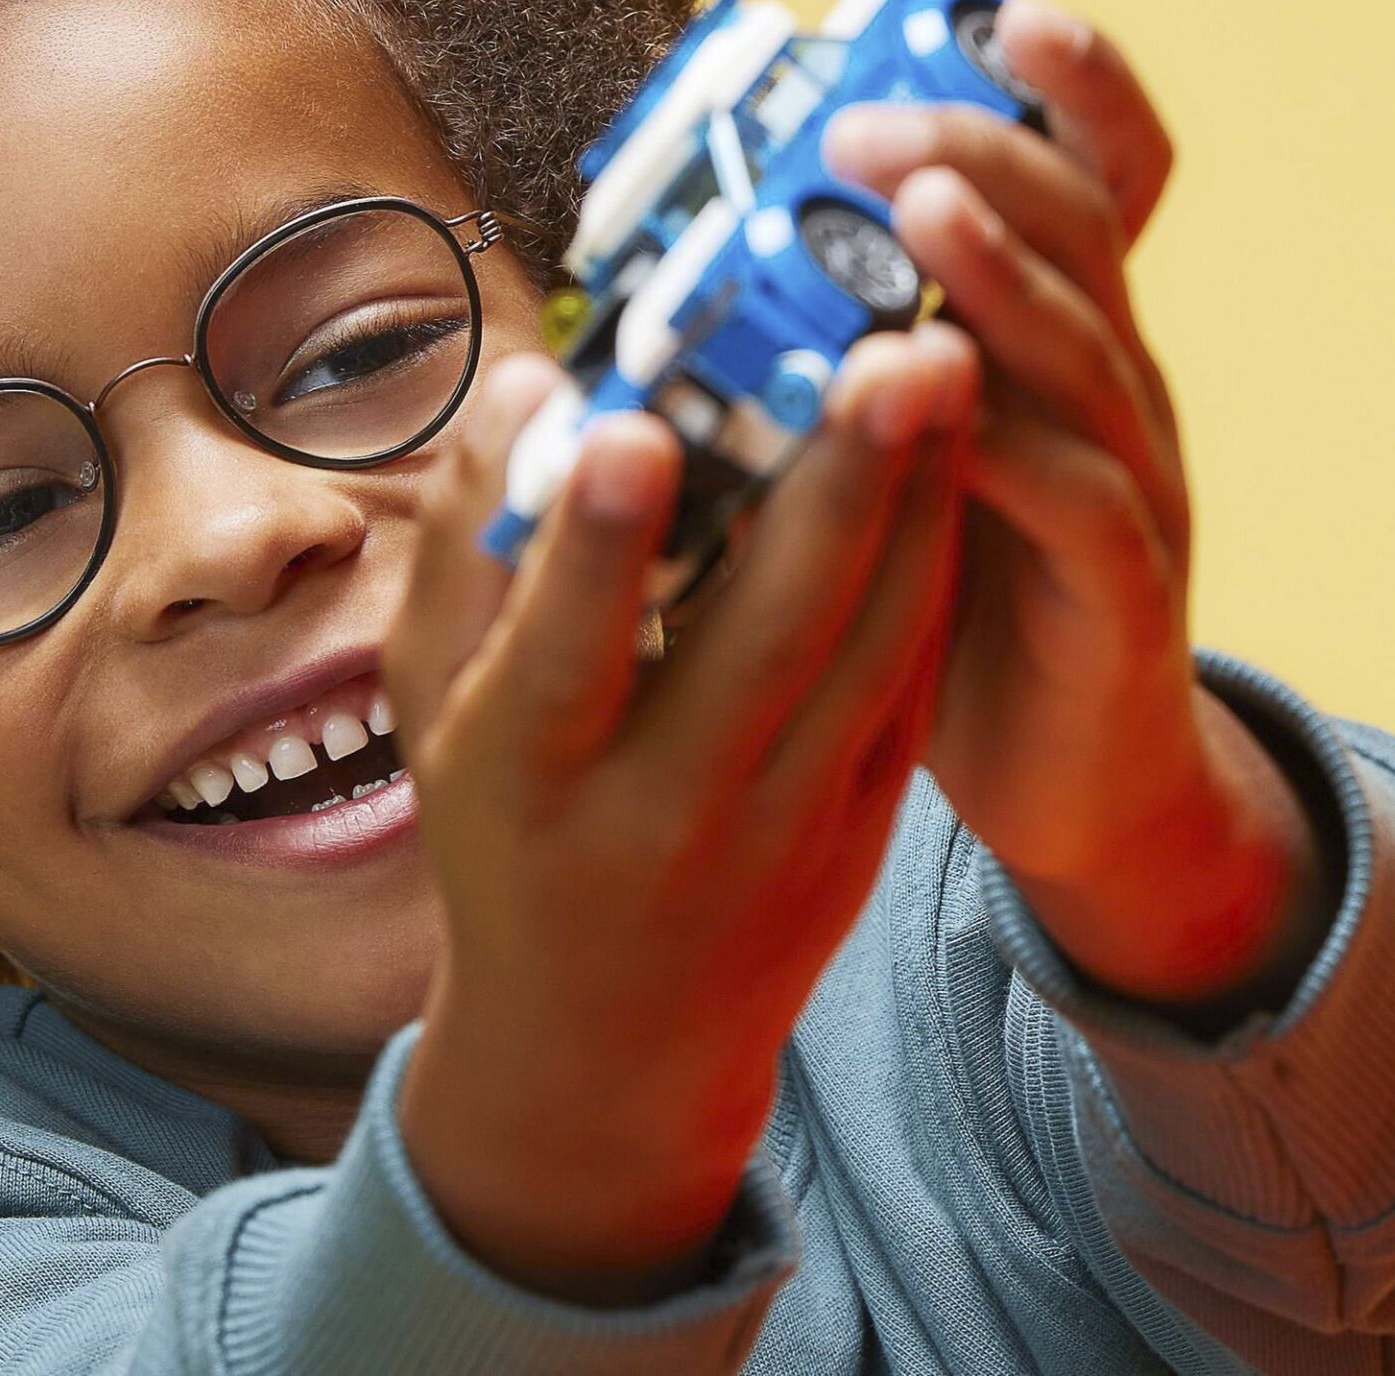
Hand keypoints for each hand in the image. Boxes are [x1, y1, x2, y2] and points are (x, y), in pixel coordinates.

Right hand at [384, 327, 974, 1304]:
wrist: (610, 1045)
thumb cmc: (504, 834)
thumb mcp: (437, 710)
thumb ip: (470, 550)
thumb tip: (529, 382)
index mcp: (526, 777)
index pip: (562, 656)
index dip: (597, 545)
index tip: (637, 427)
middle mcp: (663, 809)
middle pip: (766, 639)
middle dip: (835, 486)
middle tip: (891, 349)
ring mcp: (781, 827)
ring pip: (870, 651)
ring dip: (919, 505)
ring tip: (949, 366)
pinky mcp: (862, 829)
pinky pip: (908, 685)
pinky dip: (934, 570)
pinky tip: (957, 462)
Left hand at [823, 0, 1328, 1008]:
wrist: (1063, 774)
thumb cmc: (951, 588)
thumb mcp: (903, 446)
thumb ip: (845, 357)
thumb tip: (701, 262)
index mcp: (1052, 335)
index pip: (1092, 177)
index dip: (1067, 87)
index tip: (1000, 3)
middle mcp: (1107, 380)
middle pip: (1079, 226)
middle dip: (986, 148)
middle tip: (872, 114)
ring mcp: (1131, 476)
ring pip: (1083, 344)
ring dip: (1002, 266)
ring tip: (921, 199)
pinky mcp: (1122, 585)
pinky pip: (1075, 497)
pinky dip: (1005, 444)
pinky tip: (934, 404)